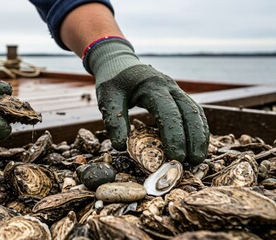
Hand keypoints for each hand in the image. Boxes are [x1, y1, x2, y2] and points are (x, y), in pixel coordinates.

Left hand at [84, 39, 208, 163]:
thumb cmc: (112, 81)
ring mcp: (175, 90)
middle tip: (192, 162)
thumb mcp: (108, 98)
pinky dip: (197, 128)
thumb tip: (121, 146)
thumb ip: (114, 120)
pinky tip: (196, 145)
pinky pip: (193, 112)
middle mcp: (169, 86)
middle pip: (189, 112)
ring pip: (195, 112)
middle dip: (194, 138)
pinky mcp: (177, 96)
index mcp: (152, 86)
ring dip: (199, 135)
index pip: (168, 112)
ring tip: (197, 159)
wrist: (119, 62)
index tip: (176, 156)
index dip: (174, 135)